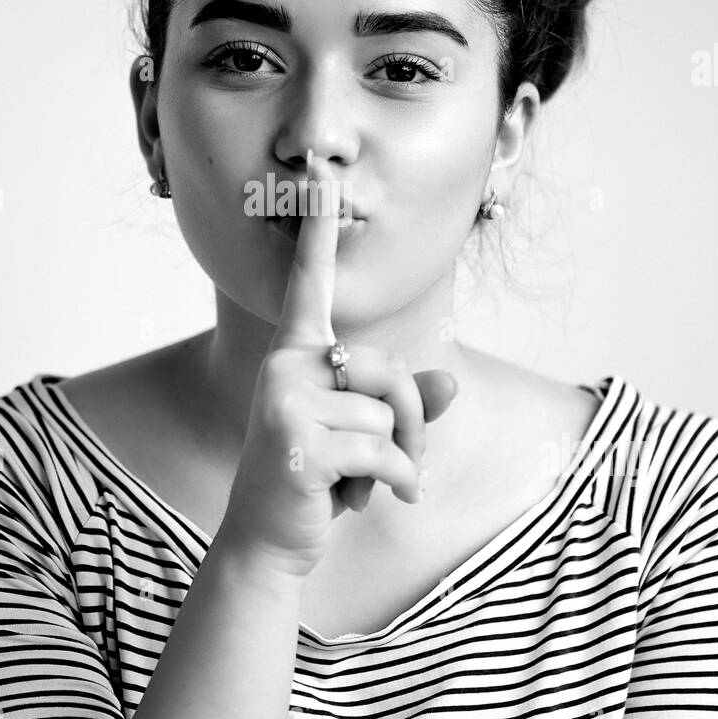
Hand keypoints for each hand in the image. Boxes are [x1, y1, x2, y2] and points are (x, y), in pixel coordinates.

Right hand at [217, 151, 457, 580]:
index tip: (318, 176)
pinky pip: (384, 451)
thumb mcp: (363, 437)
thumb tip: (449, 383)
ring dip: (402, 461)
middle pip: (389, 368)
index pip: (310, 285)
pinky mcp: (298, 441)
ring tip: (371, 486)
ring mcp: (285, 402)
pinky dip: (398, 484)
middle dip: (412, 422)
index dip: (317, 232)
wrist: (268, 542)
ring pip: (390, 414)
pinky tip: (367, 504)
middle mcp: (285, 367)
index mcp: (296, 355)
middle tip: (399, 464)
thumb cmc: (316, 481)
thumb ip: (405, 405)